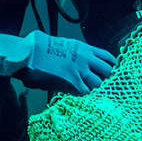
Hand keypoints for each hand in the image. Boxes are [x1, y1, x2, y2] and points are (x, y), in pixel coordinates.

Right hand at [0, 31, 116, 94]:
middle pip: (108, 71)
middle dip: (106, 78)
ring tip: (91, 93)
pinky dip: (84, 95)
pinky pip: (85, 92)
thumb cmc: (40, 46)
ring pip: (99, 83)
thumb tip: (68, 59)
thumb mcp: (61, 44)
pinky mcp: (72, 83)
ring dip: (96, 88)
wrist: (31, 52)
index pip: (107, 57)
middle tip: (102, 84)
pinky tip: (81, 96)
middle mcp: (86, 59)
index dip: (110, 65)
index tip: (110, 71)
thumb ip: (70, 52)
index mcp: (84, 48)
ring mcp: (81, 71)